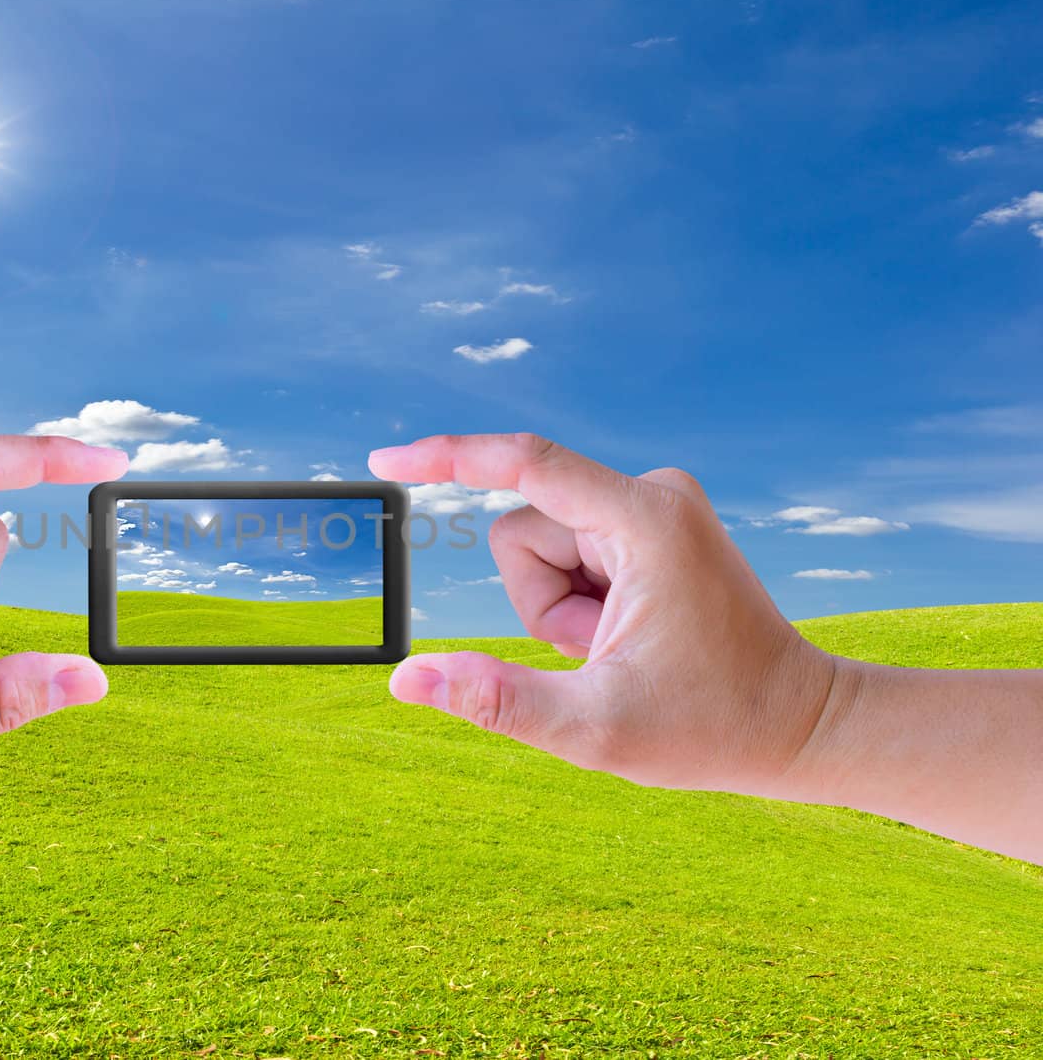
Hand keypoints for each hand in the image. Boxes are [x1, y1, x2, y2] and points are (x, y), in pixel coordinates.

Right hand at [370, 433, 836, 797]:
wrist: (798, 726)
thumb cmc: (712, 727)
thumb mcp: (594, 727)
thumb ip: (495, 699)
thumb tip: (406, 679)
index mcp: (645, 521)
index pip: (524, 463)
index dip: (447, 458)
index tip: (386, 463)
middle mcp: (653, 494)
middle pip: (522, 532)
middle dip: (538, 604)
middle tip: (603, 654)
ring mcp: (654, 507)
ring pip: (540, 548)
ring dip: (558, 610)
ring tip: (620, 649)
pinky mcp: (650, 524)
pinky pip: (568, 555)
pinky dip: (578, 605)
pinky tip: (629, 636)